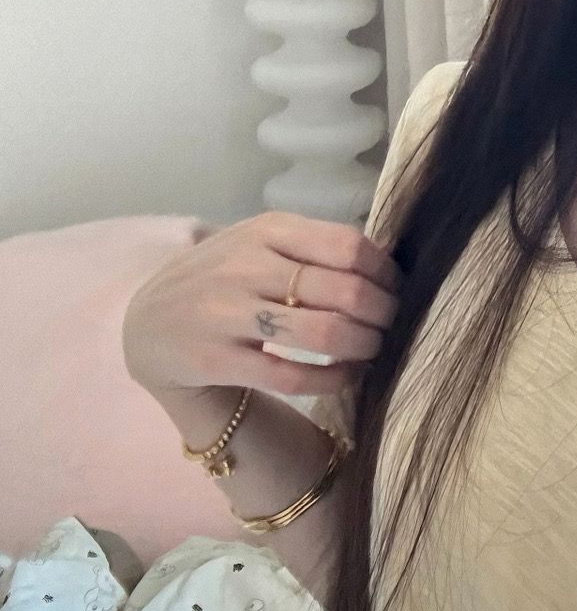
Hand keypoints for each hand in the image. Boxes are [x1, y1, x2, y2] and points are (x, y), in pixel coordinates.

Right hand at [122, 211, 404, 401]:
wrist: (148, 325)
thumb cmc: (222, 279)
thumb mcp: (258, 244)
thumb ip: (312, 246)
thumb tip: (388, 264)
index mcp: (266, 230)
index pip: (348, 246)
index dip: (385, 273)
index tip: (395, 289)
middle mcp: (246, 267)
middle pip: (345, 293)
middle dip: (383, 314)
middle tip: (390, 324)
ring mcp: (227, 314)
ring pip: (324, 335)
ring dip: (364, 347)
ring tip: (372, 349)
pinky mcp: (216, 360)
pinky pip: (293, 377)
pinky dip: (335, 379)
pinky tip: (348, 376)